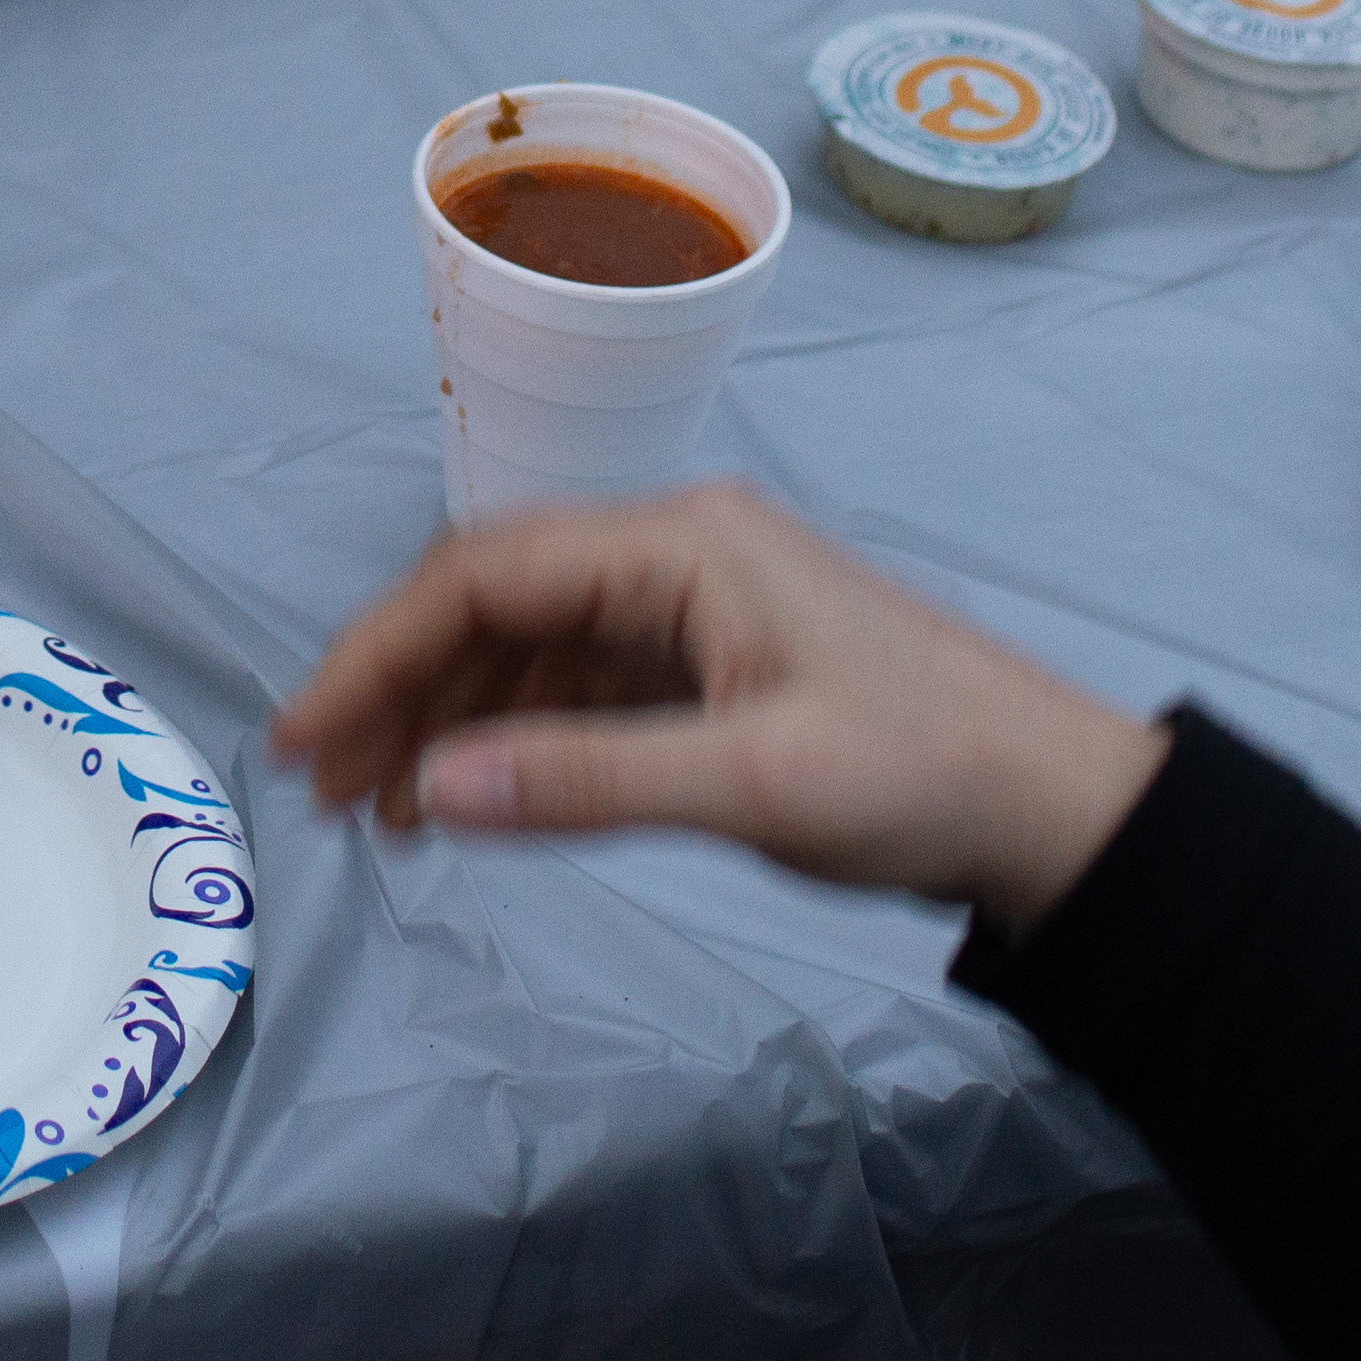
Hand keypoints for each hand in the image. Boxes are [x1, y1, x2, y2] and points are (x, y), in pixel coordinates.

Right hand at [269, 484, 1167, 934]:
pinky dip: (515, 739)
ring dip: (450, 721)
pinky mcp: (714, 663)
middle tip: (324, 791)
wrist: (1054, 805)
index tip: (307, 736)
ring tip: (380, 816)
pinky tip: (471, 799)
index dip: (380, 652)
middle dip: (400, 690)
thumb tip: (432, 791)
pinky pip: (581, 685)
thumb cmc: (922, 775)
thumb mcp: (753, 786)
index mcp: (682, 543)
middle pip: (495, 601)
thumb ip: (585, 782)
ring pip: (531, 647)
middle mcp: (676, 551)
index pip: (486, 573)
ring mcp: (695, 606)